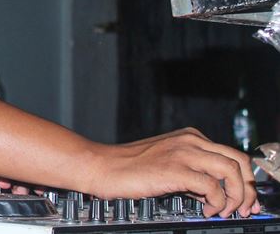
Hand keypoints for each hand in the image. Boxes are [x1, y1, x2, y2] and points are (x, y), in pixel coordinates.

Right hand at [90, 128, 258, 217]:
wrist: (102, 167)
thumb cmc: (129, 168)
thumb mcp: (166, 164)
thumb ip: (192, 172)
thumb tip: (213, 192)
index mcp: (189, 138)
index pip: (232, 155)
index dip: (244, 180)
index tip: (244, 200)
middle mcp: (189, 141)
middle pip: (239, 160)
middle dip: (247, 188)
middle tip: (243, 207)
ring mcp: (182, 153)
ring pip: (231, 170)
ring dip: (236, 196)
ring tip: (224, 210)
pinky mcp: (174, 169)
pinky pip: (212, 186)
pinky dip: (216, 202)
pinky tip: (206, 210)